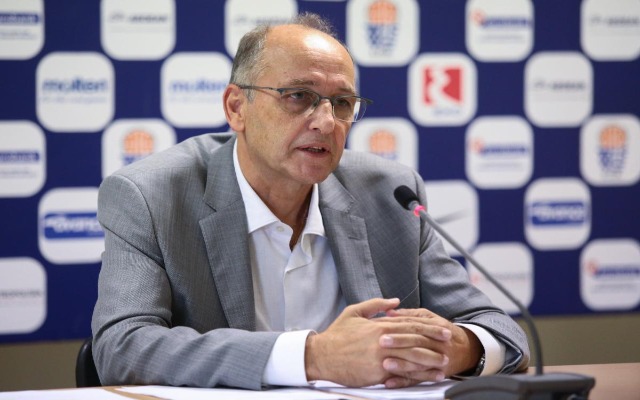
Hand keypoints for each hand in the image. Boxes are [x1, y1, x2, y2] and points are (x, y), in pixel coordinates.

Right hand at [304, 298, 450, 387]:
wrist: (321, 356)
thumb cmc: (337, 335)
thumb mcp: (354, 312)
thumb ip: (376, 305)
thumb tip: (395, 301)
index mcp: (379, 325)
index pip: (410, 324)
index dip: (429, 327)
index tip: (442, 328)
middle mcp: (383, 340)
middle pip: (415, 340)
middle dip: (435, 341)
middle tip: (449, 342)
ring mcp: (382, 357)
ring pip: (412, 357)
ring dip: (430, 360)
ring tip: (444, 362)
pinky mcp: (377, 373)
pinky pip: (402, 373)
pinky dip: (417, 375)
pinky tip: (427, 376)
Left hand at [378, 308, 482, 387]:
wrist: (466, 350)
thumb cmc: (442, 332)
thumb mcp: (430, 318)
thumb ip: (409, 315)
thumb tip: (389, 312)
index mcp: (434, 326)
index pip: (414, 324)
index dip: (398, 323)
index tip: (381, 323)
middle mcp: (437, 343)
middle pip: (417, 341)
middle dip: (399, 342)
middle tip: (382, 341)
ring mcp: (437, 360)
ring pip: (419, 362)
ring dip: (402, 364)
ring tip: (385, 364)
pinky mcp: (434, 374)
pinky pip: (418, 379)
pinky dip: (403, 381)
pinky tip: (390, 382)